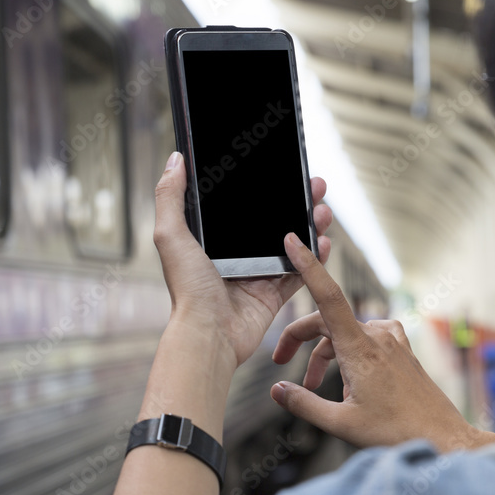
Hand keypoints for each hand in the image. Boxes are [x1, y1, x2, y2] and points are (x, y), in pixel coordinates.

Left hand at [153, 152, 332, 366]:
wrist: (209, 335)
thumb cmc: (188, 291)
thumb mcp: (170, 235)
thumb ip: (170, 197)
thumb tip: (175, 160)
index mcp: (211, 242)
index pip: (242, 206)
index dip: (263, 188)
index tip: (282, 169)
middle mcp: (234, 256)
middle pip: (272, 222)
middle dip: (296, 201)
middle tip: (315, 186)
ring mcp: (255, 275)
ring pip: (291, 244)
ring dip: (309, 225)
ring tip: (323, 211)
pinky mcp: (272, 295)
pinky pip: (299, 273)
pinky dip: (314, 258)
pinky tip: (324, 242)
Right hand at [270, 236, 494, 451]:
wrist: (445, 439)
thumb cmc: (397, 433)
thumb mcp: (340, 424)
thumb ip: (303, 404)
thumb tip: (277, 391)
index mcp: (360, 350)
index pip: (327, 297)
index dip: (308, 266)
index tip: (293, 243)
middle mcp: (377, 338)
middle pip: (327, 319)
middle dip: (299, 339)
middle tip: (280, 362)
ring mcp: (392, 342)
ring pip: (345, 332)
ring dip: (324, 353)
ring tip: (316, 386)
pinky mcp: (401, 351)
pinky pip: (365, 338)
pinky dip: (347, 352)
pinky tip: (348, 379)